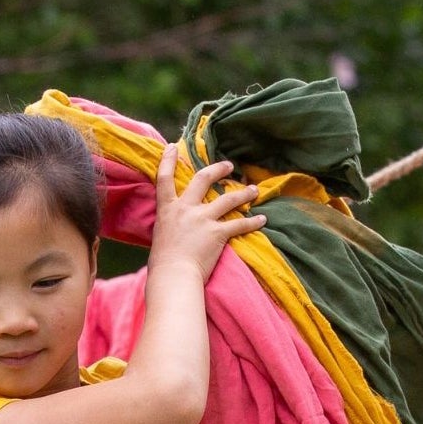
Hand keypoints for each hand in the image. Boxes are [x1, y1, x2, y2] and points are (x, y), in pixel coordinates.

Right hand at [148, 145, 264, 281]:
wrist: (173, 276)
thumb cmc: (162, 264)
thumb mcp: (160, 236)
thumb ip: (169, 225)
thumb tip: (172, 227)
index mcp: (168, 209)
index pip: (165, 178)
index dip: (168, 160)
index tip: (173, 147)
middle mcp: (186, 209)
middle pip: (203, 178)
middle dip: (218, 169)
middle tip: (229, 166)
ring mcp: (203, 219)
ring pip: (228, 198)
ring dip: (243, 193)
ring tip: (254, 190)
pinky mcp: (218, 233)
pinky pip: (239, 224)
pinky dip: (253, 222)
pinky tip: (262, 219)